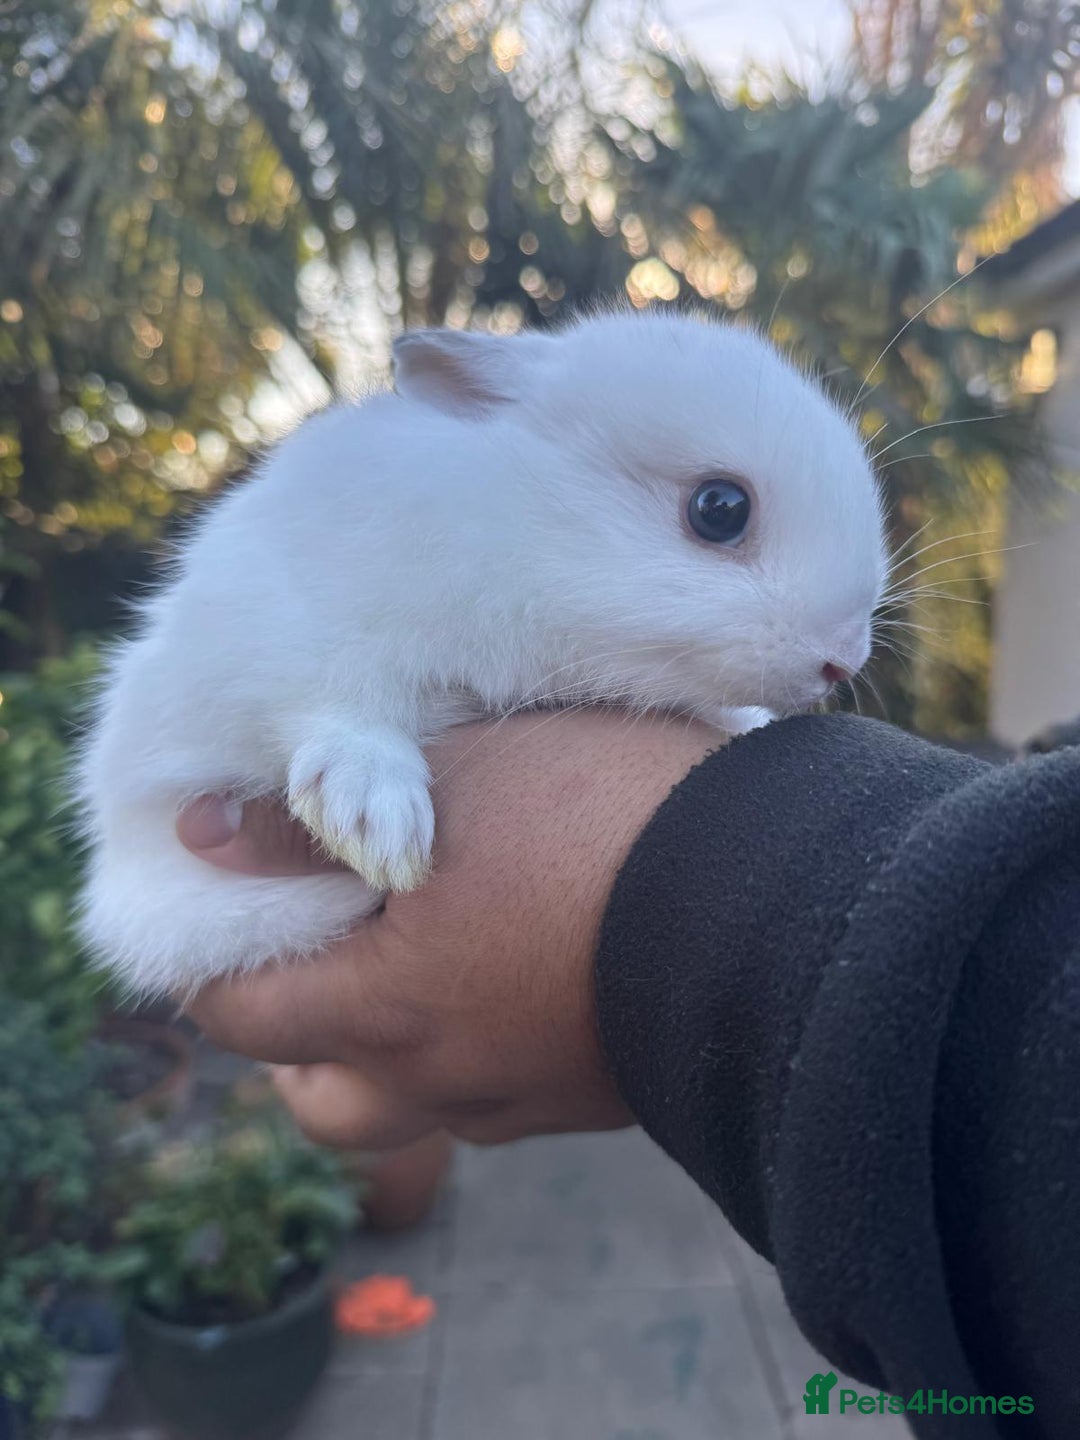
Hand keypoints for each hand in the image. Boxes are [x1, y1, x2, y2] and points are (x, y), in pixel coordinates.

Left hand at [178, 709, 725, 1147]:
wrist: (775, 901)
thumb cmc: (604, 824)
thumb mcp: (452, 790)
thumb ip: (311, 824)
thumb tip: (200, 834)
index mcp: (390, 1007)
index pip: (245, 1019)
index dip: (218, 972)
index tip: (236, 917)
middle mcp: (446, 1079)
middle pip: (323, 1103)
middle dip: (298, 1043)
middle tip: (323, 961)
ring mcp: (524, 1101)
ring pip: (416, 1108)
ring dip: (391, 1057)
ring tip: (420, 974)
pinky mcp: (593, 1098)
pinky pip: (500, 1097)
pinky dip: (478, 1051)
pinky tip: (515, 974)